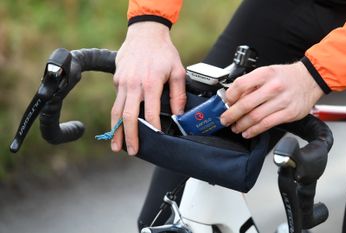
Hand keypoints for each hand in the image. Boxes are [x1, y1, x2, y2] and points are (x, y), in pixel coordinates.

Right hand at [111, 22, 185, 154]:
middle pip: (128, 116)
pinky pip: (116, 101)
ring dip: (116, 130)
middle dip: (129, 136)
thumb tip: (179, 114)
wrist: (145, 33)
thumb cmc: (163, 52)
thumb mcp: (177, 70)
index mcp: (151, 83)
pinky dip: (116, 116)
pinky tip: (118, 127)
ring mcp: (123, 82)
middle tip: (133, 151)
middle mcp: (134, 84)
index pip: (151, 112)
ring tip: (116, 146)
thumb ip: (178, 94)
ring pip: (117, 111)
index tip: (156, 139)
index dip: (153, 128)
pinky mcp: (117, 80)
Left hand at [220, 62, 323, 137]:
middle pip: (245, 104)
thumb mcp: (267, 72)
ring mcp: (282, 101)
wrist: (310, 79)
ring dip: (241, 125)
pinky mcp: (289, 113)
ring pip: (255, 117)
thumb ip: (251, 84)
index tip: (226, 103)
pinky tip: (248, 132)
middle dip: (231, 115)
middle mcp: (273, 87)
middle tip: (225, 119)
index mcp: (265, 74)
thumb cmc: (286, 77)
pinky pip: (266, 124)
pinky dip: (254, 130)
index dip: (229, 96)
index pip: (240, 85)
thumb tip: (233, 98)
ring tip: (236, 127)